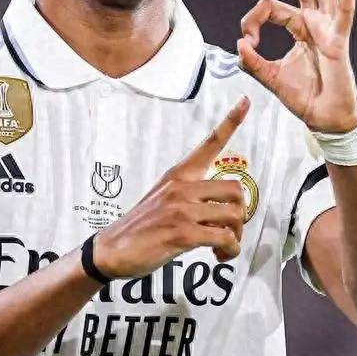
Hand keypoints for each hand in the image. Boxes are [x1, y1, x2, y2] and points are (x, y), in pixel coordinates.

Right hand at [94, 96, 249, 278]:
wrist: (111, 249)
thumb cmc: (142, 227)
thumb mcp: (163, 199)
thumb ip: (191, 197)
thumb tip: (221, 209)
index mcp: (178, 175)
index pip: (209, 143)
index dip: (230, 121)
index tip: (245, 100)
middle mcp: (182, 187)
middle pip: (235, 189)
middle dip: (240, 215)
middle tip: (230, 231)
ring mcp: (182, 209)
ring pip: (233, 215)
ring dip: (236, 236)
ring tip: (223, 247)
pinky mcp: (182, 233)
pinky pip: (224, 238)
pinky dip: (229, 249)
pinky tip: (218, 254)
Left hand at [237, 0, 356, 132]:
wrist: (325, 118)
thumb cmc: (304, 96)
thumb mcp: (270, 77)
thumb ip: (252, 62)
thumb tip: (238, 44)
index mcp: (298, 26)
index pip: (270, 6)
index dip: (252, 18)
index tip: (245, 40)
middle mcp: (314, 20)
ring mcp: (328, 26)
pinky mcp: (339, 38)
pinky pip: (345, 8)